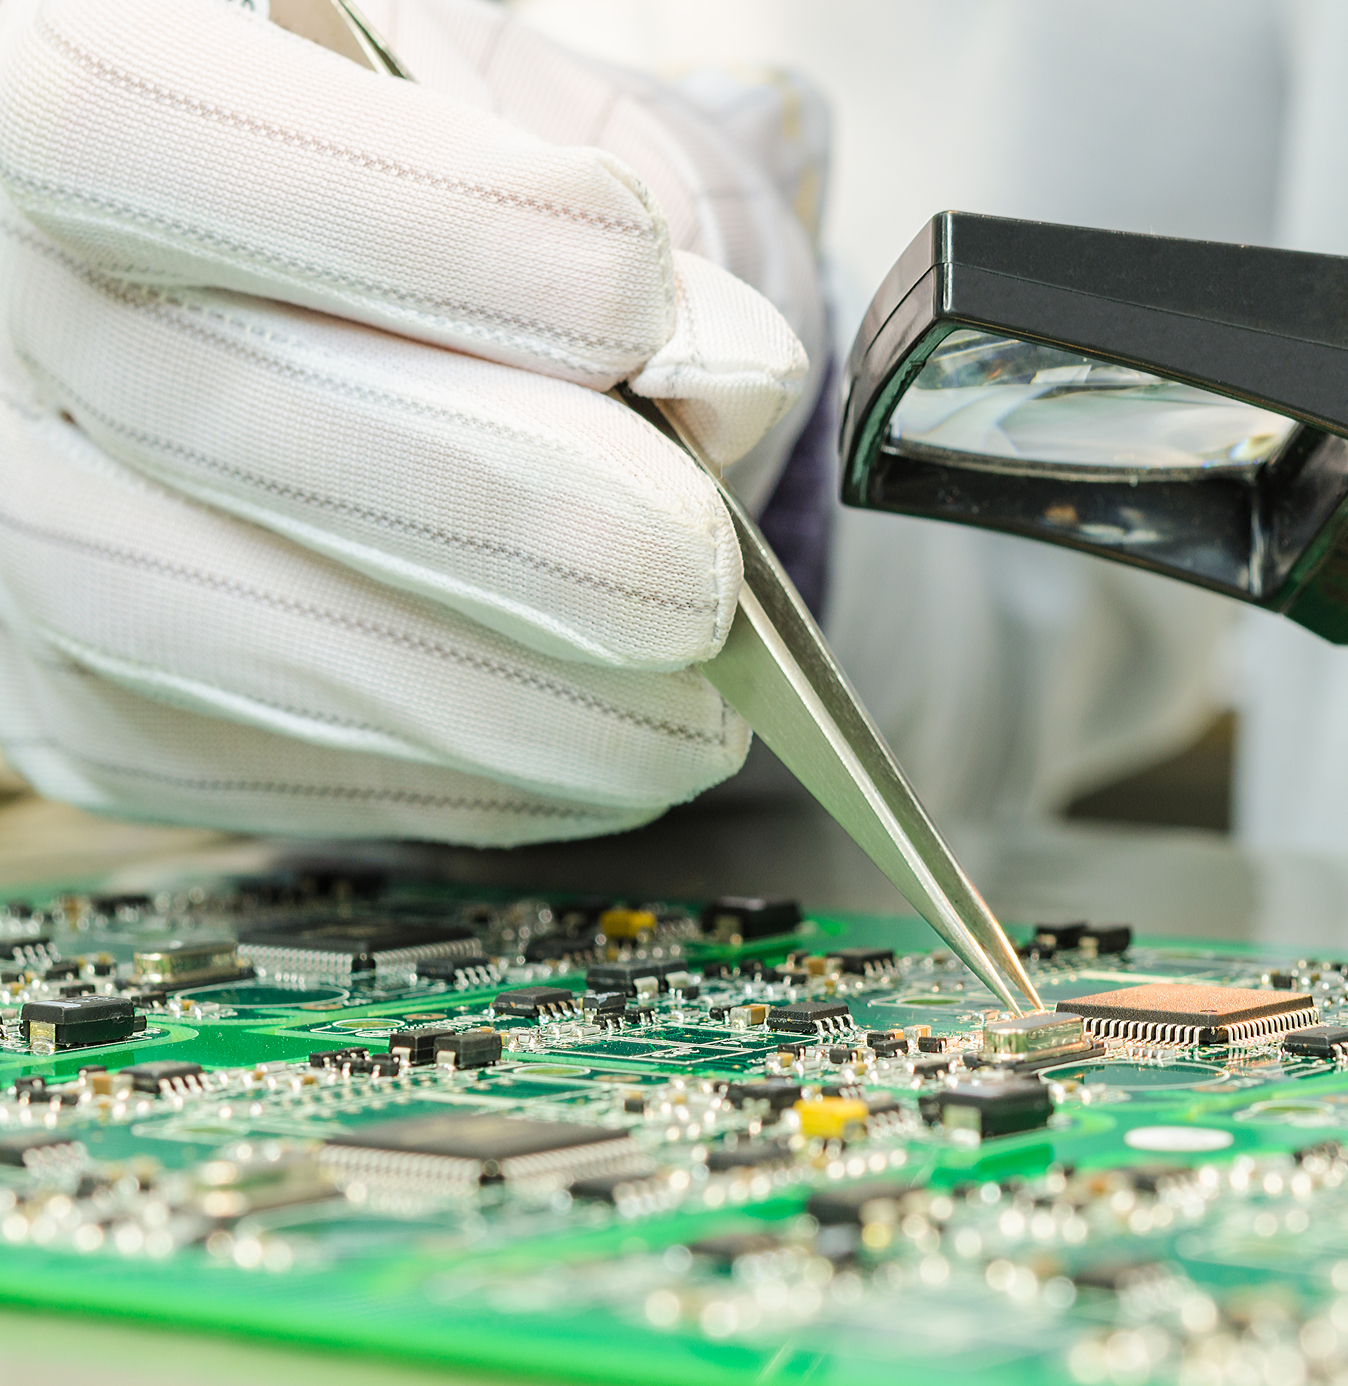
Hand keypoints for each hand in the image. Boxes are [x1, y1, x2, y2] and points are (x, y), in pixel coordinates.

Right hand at [0, 0, 817, 843]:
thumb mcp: (589, 135)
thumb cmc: (518, 206)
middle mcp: (7, 297)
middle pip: (180, 403)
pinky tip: (594, 757)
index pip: (147, 122)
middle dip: (482, 511)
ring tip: (682, 710)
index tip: (632, 296)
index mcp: (91, 85)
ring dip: (471, 686)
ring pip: (177, 613)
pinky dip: (436, 776)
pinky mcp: (70, 687)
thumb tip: (715, 381)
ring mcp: (21, 497)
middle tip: (690, 577)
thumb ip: (650, 210)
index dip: (400, 221)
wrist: (461, 331)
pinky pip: (222, 757)